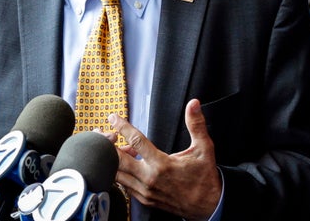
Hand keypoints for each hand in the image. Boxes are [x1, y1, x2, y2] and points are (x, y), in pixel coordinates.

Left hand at [108, 98, 221, 220]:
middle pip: (118, 160)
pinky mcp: (144, 199)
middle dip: (107, 145)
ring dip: (112, 160)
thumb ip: (196, 124)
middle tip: (100, 132)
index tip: (113, 118)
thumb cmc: (205, 176)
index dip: (122, 127)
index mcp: (162, 164)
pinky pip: (124, 185)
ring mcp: (145, 191)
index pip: (136, 141)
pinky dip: (119, 172)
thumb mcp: (204, 148)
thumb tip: (194, 104)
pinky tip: (123, 162)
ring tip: (112, 146)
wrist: (209, 206)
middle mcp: (150, 179)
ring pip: (118, 175)